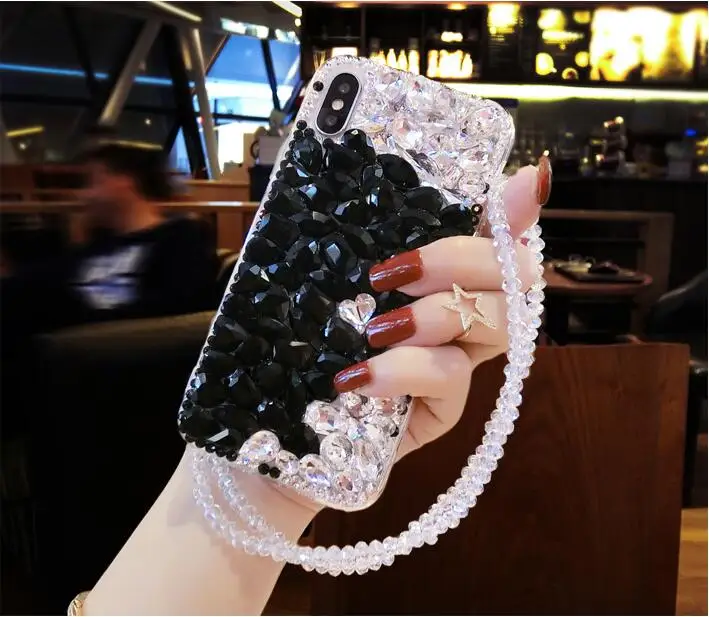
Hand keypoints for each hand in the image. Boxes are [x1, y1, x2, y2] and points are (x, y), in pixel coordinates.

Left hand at [222, 164, 545, 521]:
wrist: (270, 428)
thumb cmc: (287, 341)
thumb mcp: (305, 278)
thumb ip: (336, 233)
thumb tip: (344, 179)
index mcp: (434, 269)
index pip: (491, 229)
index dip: (517, 207)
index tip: (524, 182)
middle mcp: (458, 310)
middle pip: (513, 273)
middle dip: (464, 259)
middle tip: (394, 272)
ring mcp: (456, 360)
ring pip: (498, 324)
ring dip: (436, 315)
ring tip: (375, 330)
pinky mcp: (443, 409)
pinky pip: (452, 378)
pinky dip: (408, 370)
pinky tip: (358, 377)